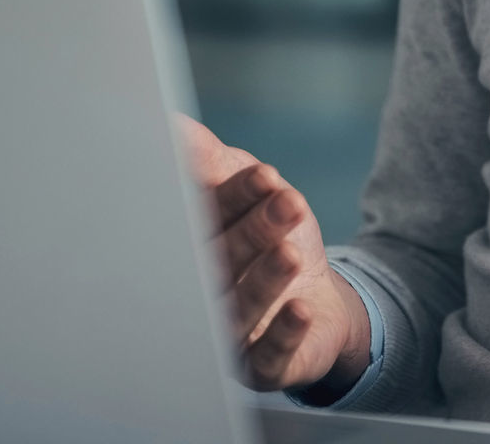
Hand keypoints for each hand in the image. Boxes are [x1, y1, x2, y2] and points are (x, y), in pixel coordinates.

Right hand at [176, 115, 369, 396]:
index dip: (237, 197)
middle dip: (252, 235)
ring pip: (241, 309)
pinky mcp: (261, 365)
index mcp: (191, 247)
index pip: (206, 220)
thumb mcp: (247, 190)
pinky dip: (283, 333)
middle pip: (222, 264)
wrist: (318, 302)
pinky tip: (299, 311)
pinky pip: (269, 356)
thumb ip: (209, 161)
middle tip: (286, 206)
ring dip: (266, 282)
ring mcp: (227, 335)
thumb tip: (171, 124)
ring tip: (291, 254)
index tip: (266, 175)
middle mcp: (200, 293)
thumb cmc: (268, 237)